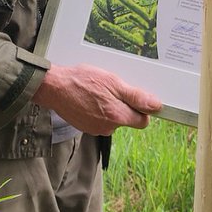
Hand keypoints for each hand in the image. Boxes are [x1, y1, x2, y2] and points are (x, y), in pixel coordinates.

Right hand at [33, 63, 161, 135]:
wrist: (54, 87)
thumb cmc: (82, 81)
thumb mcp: (112, 82)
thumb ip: (135, 97)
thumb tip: (156, 105)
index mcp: (118, 117)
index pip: (142, 121)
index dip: (141, 108)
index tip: (135, 97)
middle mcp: (108, 128)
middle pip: (127, 119)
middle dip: (123, 105)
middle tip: (111, 89)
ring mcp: (96, 129)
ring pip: (113, 119)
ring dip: (109, 106)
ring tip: (97, 91)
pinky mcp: (86, 127)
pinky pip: (100, 119)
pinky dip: (98, 110)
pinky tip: (89, 98)